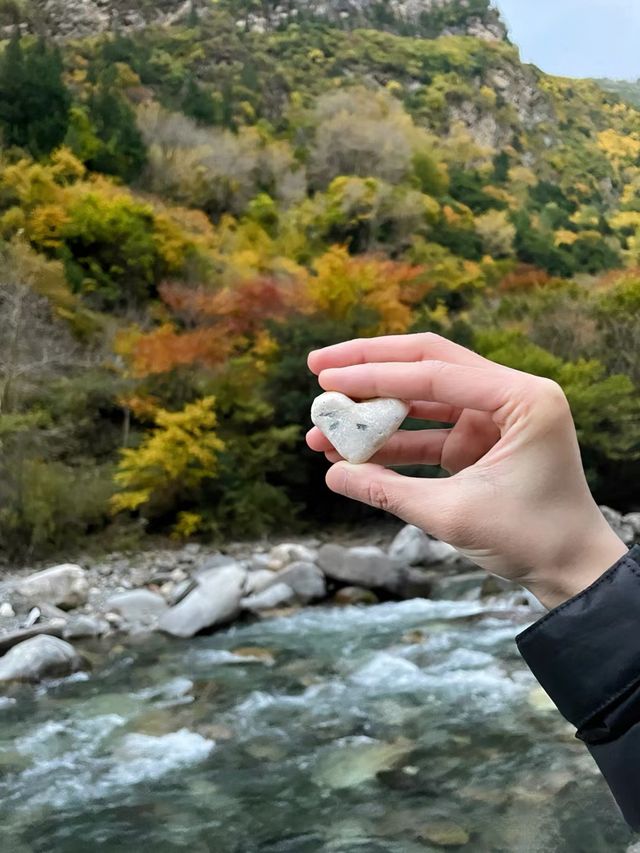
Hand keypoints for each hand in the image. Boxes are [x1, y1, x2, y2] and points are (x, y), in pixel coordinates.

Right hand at [306, 333, 627, 608]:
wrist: (570, 570)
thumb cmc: (531, 539)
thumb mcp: (452, 514)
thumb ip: (388, 491)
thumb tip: (332, 476)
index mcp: (522, 398)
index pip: (435, 373)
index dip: (374, 376)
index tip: (325, 379)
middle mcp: (509, 395)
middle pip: (427, 362)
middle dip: (369, 365)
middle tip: (318, 368)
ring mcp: (493, 416)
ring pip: (422, 396)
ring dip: (374, 411)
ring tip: (323, 428)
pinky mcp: (479, 440)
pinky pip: (426, 432)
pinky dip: (392, 441)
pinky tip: (352, 455)